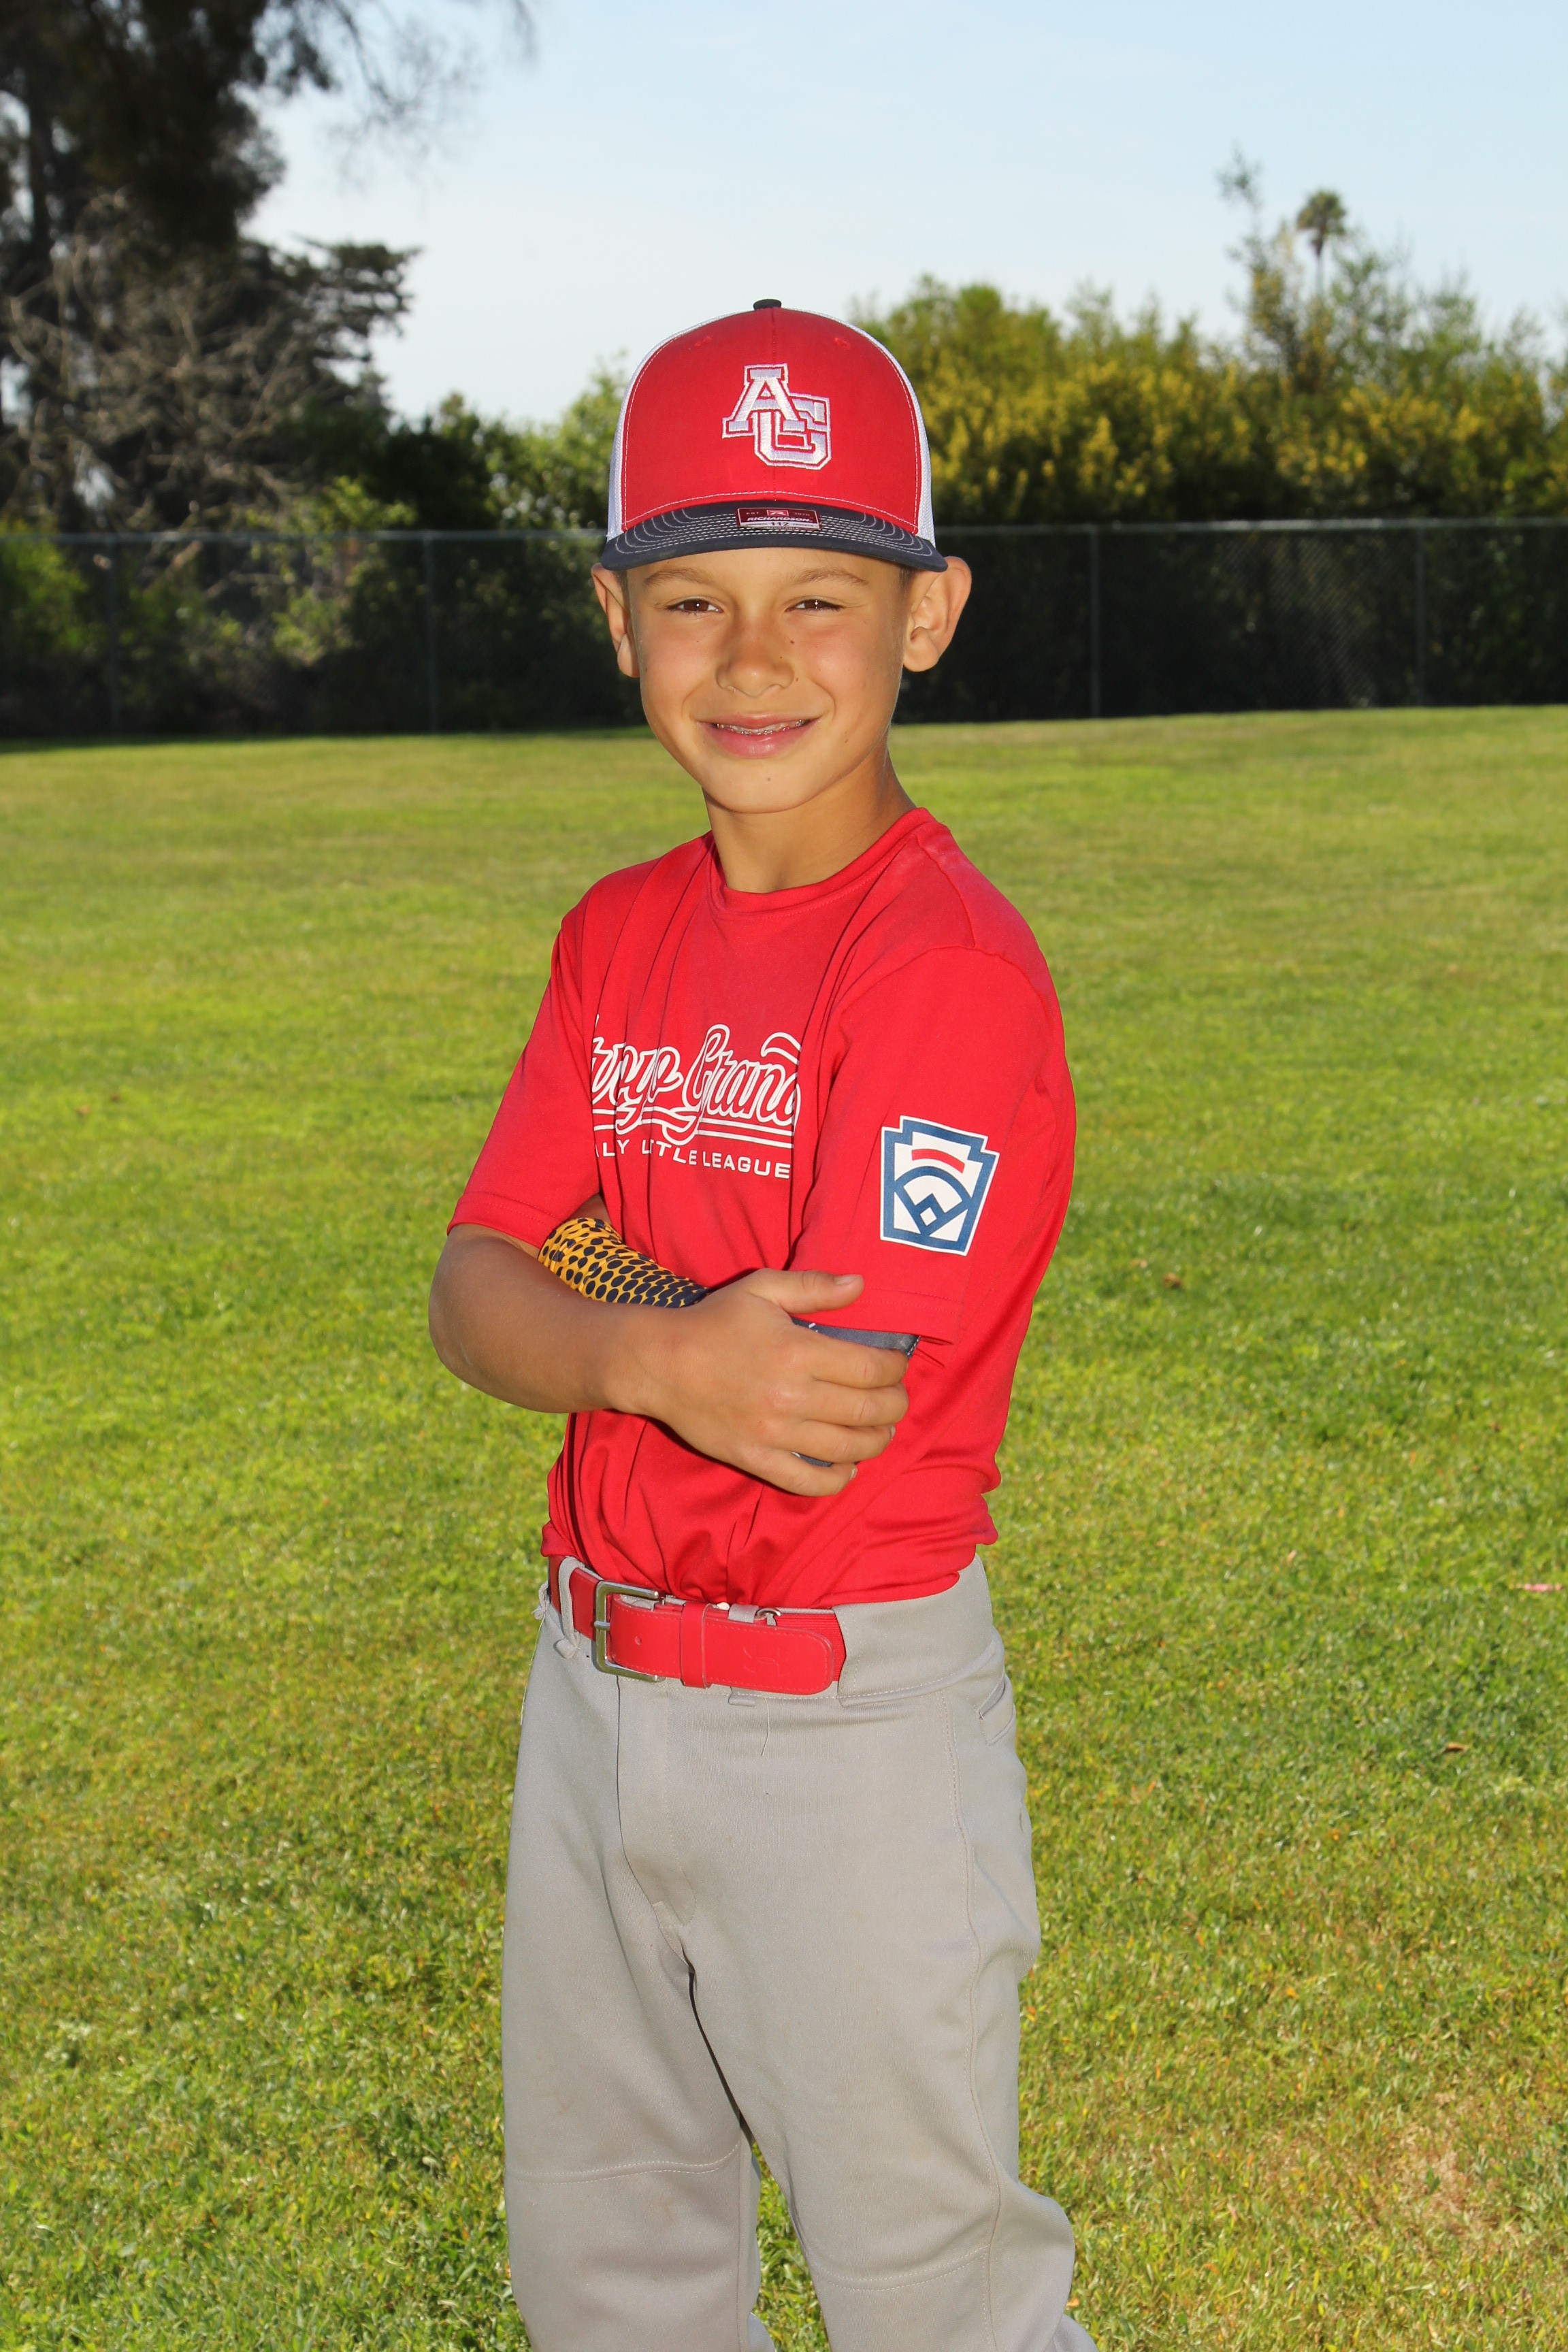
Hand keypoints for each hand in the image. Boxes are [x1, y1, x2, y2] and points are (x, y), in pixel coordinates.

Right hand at [627, 1268, 908, 1497]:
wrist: (658, 1363)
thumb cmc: (713, 1322)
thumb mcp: (761, 1289)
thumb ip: (813, 1286)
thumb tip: (861, 1284)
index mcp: (797, 1352)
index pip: (869, 1369)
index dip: (895, 1370)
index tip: (897, 1365)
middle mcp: (790, 1396)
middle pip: (867, 1411)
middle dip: (895, 1406)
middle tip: (897, 1400)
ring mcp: (773, 1434)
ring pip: (846, 1449)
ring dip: (876, 1441)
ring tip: (882, 1431)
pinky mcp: (754, 1459)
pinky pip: (806, 1483)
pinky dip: (837, 1480)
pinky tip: (849, 1467)